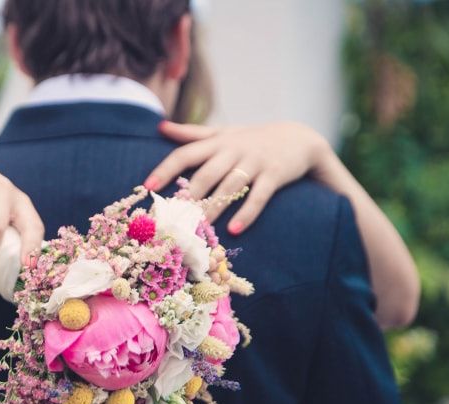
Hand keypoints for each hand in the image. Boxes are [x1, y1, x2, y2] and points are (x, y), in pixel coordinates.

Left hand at [145, 121, 328, 234]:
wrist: (299, 138)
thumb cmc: (252, 140)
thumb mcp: (223, 133)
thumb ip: (192, 133)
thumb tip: (160, 127)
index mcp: (217, 142)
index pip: (185, 154)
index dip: (166, 169)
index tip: (148, 187)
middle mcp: (233, 150)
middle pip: (206, 173)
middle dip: (189, 194)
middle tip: (173, 215)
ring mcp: (255, 162)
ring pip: (230, 186)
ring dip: (214, 207)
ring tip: (200, 227)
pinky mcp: (275, 175)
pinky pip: (259, 195)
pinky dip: (247, 212)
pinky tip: (234, 230)